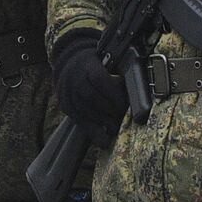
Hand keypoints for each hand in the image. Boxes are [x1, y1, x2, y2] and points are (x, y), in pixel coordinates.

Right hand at [52, 30, 127, 144]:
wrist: (70, 63)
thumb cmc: (96, 63)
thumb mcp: (107, 60)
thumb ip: (119, 73)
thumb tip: (136, 90)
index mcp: (87, 64)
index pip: (99, 78)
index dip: (113, 93)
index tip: (125, 102)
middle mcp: (74, 78)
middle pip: (92, 97)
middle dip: (110, 109)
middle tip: (123, 116)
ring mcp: (67, 93)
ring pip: (85, 111)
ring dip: (103, 121)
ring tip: (116, 127)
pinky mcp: (66, 106)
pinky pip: (79, 122)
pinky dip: (93, 132)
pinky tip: (105, 140)